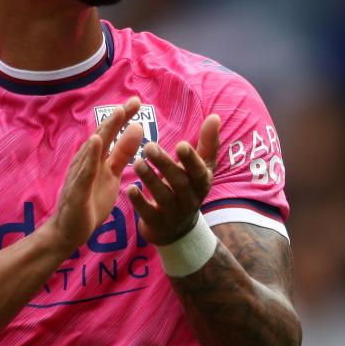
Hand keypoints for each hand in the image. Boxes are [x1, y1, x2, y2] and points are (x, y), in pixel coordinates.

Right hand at [48, 97, 144, 251]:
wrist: (67, 232)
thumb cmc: (89, 202)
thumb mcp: (111, 175)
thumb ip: (121, 153)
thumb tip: (136, 129)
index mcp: (96, 158)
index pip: (110, 133)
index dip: (123, 117)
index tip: (137, 101)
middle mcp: (85, 162)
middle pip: (102, 135)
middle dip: (117, 117)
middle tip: (134, 101)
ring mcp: (79, 175)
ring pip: (93, 150)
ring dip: (105, 131)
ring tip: (118, 113)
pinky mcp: (77, 191)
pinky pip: (84, 172)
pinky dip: (90, 156)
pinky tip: (96, 142)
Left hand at [127, 113, 219, 244]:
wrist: (177, 229)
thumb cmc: (188, 188)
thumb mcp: (202, 168)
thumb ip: (207, 143)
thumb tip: (215, 116)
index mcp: (201, 182)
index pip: (199, 171)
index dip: (191, 159)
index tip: (180, 144)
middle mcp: (190, 199)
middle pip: (179, 182)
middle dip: (165, 164)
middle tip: (148, 146)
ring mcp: (174, 213)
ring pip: (163, 196)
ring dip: (150, 179)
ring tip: (137, 163)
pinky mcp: (157, 223)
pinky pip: (148, 213)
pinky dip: (139, 201)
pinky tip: (129, 188)